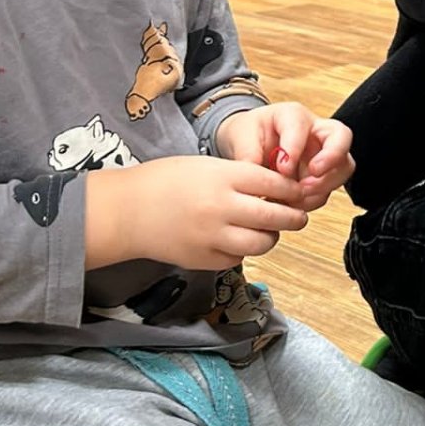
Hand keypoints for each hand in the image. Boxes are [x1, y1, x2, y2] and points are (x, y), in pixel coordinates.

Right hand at [85, 157, 308, 272]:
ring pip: (263, 242)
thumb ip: (240, 176)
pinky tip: (238, 240)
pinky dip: (244, 250)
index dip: (291, 189)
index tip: (297, 192)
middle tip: (298, 216)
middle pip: (276, 216)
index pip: (274, 183)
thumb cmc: (164, 182)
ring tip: (268, 229)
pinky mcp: (205, 260)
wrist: (126, 211)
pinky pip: (239, 258)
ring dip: (272, 236)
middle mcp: (221, 208)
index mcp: (223, 178)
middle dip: (294, 216)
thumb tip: (277, 189)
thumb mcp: (205, 166)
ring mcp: (213, 237)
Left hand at [216, 103, 353, 210]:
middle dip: (331, 158)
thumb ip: (248, 155)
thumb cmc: (248, 134)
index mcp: (293, 116)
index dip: (294, 148)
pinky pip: (328, 189)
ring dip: (324, 185)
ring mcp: (322, 154)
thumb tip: (258, 180)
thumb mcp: (240, 137)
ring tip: (299, 196)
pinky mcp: (321, 176)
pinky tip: (293, 204)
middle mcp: (315, 132)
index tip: (281, 167)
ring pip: (343, 167)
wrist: (248, 145)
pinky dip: (313, 200)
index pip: (302, 126)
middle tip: (312, 174)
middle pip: (341, 137)